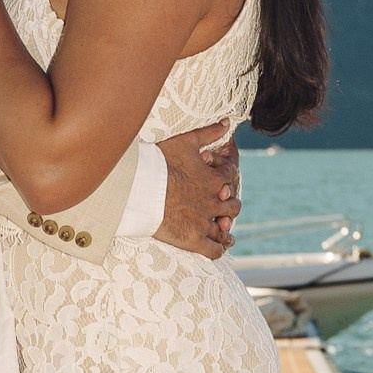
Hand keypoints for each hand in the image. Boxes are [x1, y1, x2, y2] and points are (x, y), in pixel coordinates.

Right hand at [156, 127, 239, 259]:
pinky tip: (219, 246)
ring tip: (226, 231)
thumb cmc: (159, 161)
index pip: (232, 177)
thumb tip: (228, 122)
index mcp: (215, 179)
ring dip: (227, 230)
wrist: (138, 188)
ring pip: (226, 230)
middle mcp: (214, 202)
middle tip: (224, 206)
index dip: (228, 177)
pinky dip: (219, 248)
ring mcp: (204, 222)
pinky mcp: (193, 240)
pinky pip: (215, 250)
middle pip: (234, 206)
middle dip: (230, 204)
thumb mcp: (186, 141)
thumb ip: (209, 132)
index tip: (223, 180)